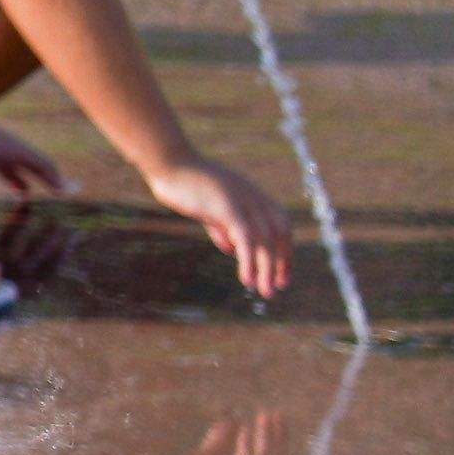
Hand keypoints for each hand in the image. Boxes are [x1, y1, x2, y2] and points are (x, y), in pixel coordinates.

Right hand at [151, 155, 296, 302]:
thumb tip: (232, 248)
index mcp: (254, 195)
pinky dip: (249, 260)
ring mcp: (243, 201)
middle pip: (278, 235)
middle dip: (280, 263)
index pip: (281, 226)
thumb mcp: (210, 207)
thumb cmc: (185, 183)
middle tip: (275, 288)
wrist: (169, 163)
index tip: (281, 275)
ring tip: (264, 291)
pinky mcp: (228, 207)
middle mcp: (255, 198)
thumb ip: (223, 226)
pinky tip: (246, 278)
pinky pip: (245, 238)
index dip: (284, 251)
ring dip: (266, 268)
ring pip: (264, 240)